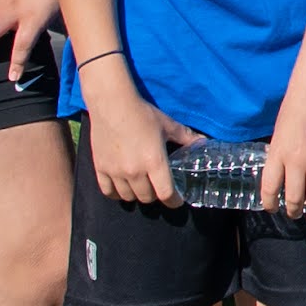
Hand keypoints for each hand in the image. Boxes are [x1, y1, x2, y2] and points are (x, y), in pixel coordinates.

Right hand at [85, 82, 180, 207]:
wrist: (112, 104)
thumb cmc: (142, 114)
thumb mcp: (168, 125)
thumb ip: (186, 137)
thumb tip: (204, 142)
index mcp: (154, 162)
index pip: (166, 194)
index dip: (174, 201)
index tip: (177, 200)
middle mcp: (135, 171)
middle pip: (147, 198)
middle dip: (156, 196)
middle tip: (158, 188)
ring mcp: (116, 172)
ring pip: (128, 197)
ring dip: (137, 195)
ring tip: (142, 187)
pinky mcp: (100, 168)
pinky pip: (108, 192)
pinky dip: (116, 194)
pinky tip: (122, 188)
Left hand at [262, 85, 305, 221]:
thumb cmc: (293, 111)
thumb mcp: (277, 136)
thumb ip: (279, 157)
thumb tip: (282, 176)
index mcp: (277, 155)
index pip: (270, 189)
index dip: (270, 204)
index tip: (272, 208)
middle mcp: (296, 162)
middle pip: (293, 197)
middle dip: (292, 211)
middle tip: (294, 214)